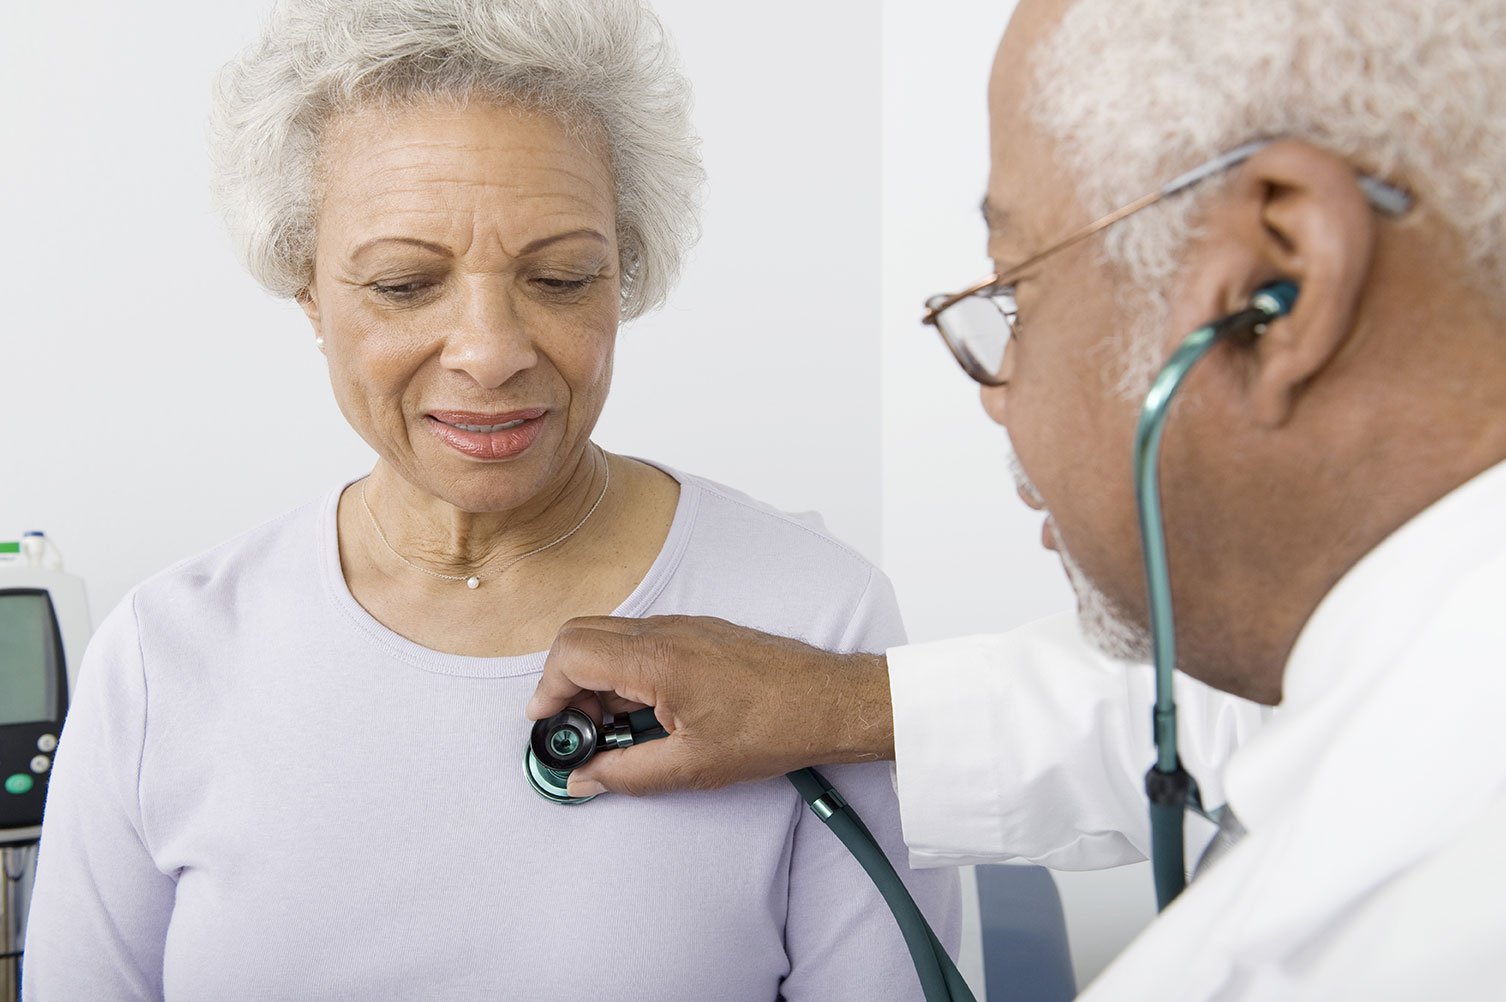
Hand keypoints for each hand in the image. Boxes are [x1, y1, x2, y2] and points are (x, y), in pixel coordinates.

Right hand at [527, 615, 893, 796]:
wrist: (830, 702)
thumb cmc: (774, 728)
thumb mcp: (692, 767)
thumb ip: (626, 775)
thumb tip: (583, 780)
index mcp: (657, 661)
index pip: (571, 653)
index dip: (548, 691)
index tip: (548, 725)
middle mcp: (665, 631)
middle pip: (579, 635)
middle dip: (564, 681)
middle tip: (579, 729)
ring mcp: (682, 625)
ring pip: (609, 635)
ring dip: (594, 676)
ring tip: (615, 726)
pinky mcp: (697, 630)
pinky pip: (639, 639)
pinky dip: (623, 669)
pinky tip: (645, 710)